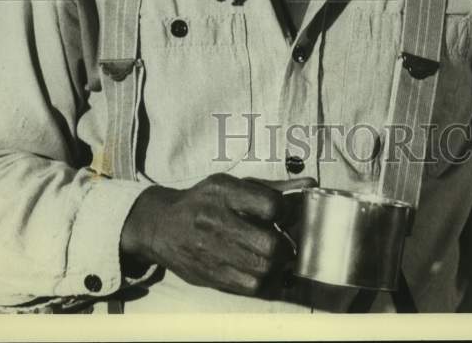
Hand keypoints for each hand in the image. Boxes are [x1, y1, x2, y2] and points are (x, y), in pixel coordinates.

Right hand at [120, 173, 313, 295]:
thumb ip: (272, 187)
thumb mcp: (233, 184)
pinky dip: (264, 281)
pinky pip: (249, 287)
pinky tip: (262, 271)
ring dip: (276, 266)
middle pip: (268, 245)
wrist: (161, 225)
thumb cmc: (204, 200)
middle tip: (283, 243)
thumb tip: (311, 186)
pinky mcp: (209, 275)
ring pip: (262, 270)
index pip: (270, 205)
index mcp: (224, 192)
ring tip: (274, 257)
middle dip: (284, 246)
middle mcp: (216, 221)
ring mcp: (211, 252)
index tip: (282, 216)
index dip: (285, 213)